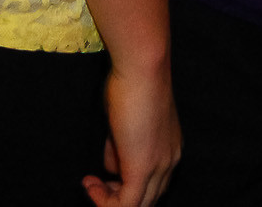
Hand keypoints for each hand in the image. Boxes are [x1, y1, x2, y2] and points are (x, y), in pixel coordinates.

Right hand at [85, 60, 178, 206]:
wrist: (142, 69)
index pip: (154, 185)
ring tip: (91, 184)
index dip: (126, 186)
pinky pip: (127, 205)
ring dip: (109, 201)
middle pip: (148, 199)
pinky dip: (104, 202)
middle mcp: (171, 161)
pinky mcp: (143, 168)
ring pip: (139, 206)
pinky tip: (90, 184)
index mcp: (171, 149)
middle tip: (95, 185)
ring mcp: (160, 166)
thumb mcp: (127, 123)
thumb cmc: (133, 85)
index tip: (103, 176)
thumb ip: (121, 147)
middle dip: (118, 198)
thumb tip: (112, 165)